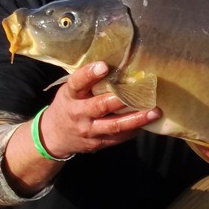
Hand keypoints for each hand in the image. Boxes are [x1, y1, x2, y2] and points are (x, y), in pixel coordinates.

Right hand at [39, 61, 160, 156]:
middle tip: (143, 91)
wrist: (54, 136)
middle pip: (100, 106)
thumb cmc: (68, 105)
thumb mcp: (71, 91)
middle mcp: (78, 113)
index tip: (104, 65)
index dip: (90, 74)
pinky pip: (117, 138)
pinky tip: (146, 123)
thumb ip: (88, 82)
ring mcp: (88, 130)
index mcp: (70, 95)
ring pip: (114, 126)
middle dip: (122, 99)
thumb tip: (118, 64)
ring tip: (155, 112)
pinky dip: (133, 130)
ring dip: (136, 119)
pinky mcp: (96, 143)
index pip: (77, 83)